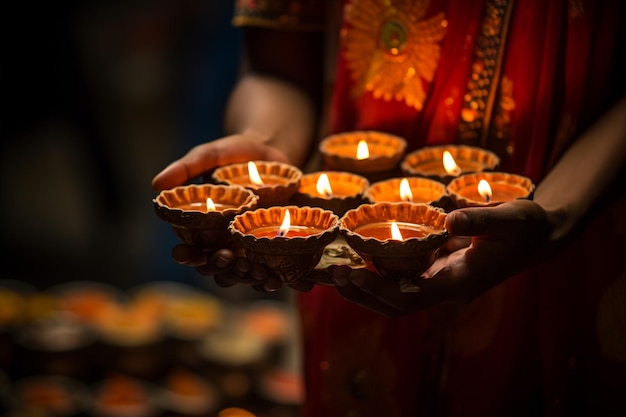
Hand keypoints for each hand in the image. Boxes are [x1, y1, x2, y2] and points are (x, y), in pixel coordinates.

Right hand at [152, 132, 293, 290]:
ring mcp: (251, 248)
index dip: (187, 256)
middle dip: (220, 268)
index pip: (191, 251)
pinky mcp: (276, 248)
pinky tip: (290, 281)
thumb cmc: (233, 155)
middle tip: (226, 257)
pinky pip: (276, 270)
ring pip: (247, 274)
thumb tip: (155, 185)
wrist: (272, 153)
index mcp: (204, 229)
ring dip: (251, 278)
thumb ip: (185, 168)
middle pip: (219, 268)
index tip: (183, 253)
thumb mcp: (209, 155)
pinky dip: (282, 278)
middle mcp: (226, 243)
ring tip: (259, 273)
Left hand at [332, 199, 551, 316]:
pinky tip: (363, 257)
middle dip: (364, 294)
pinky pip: (404, 279)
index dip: (380, 290)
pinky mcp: (440, 271)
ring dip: (368, 288)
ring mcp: (443, 282)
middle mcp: (447, 288)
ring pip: (398, 296)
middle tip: (334, 274)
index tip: (353, 274)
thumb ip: (480, 218)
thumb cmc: (527, 227)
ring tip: (338, 270)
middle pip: (397, 304)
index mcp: (461, 281)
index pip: (412, 297)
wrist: (539, 237)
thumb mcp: (510, 217)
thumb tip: (448, 218)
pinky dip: (382, 273)